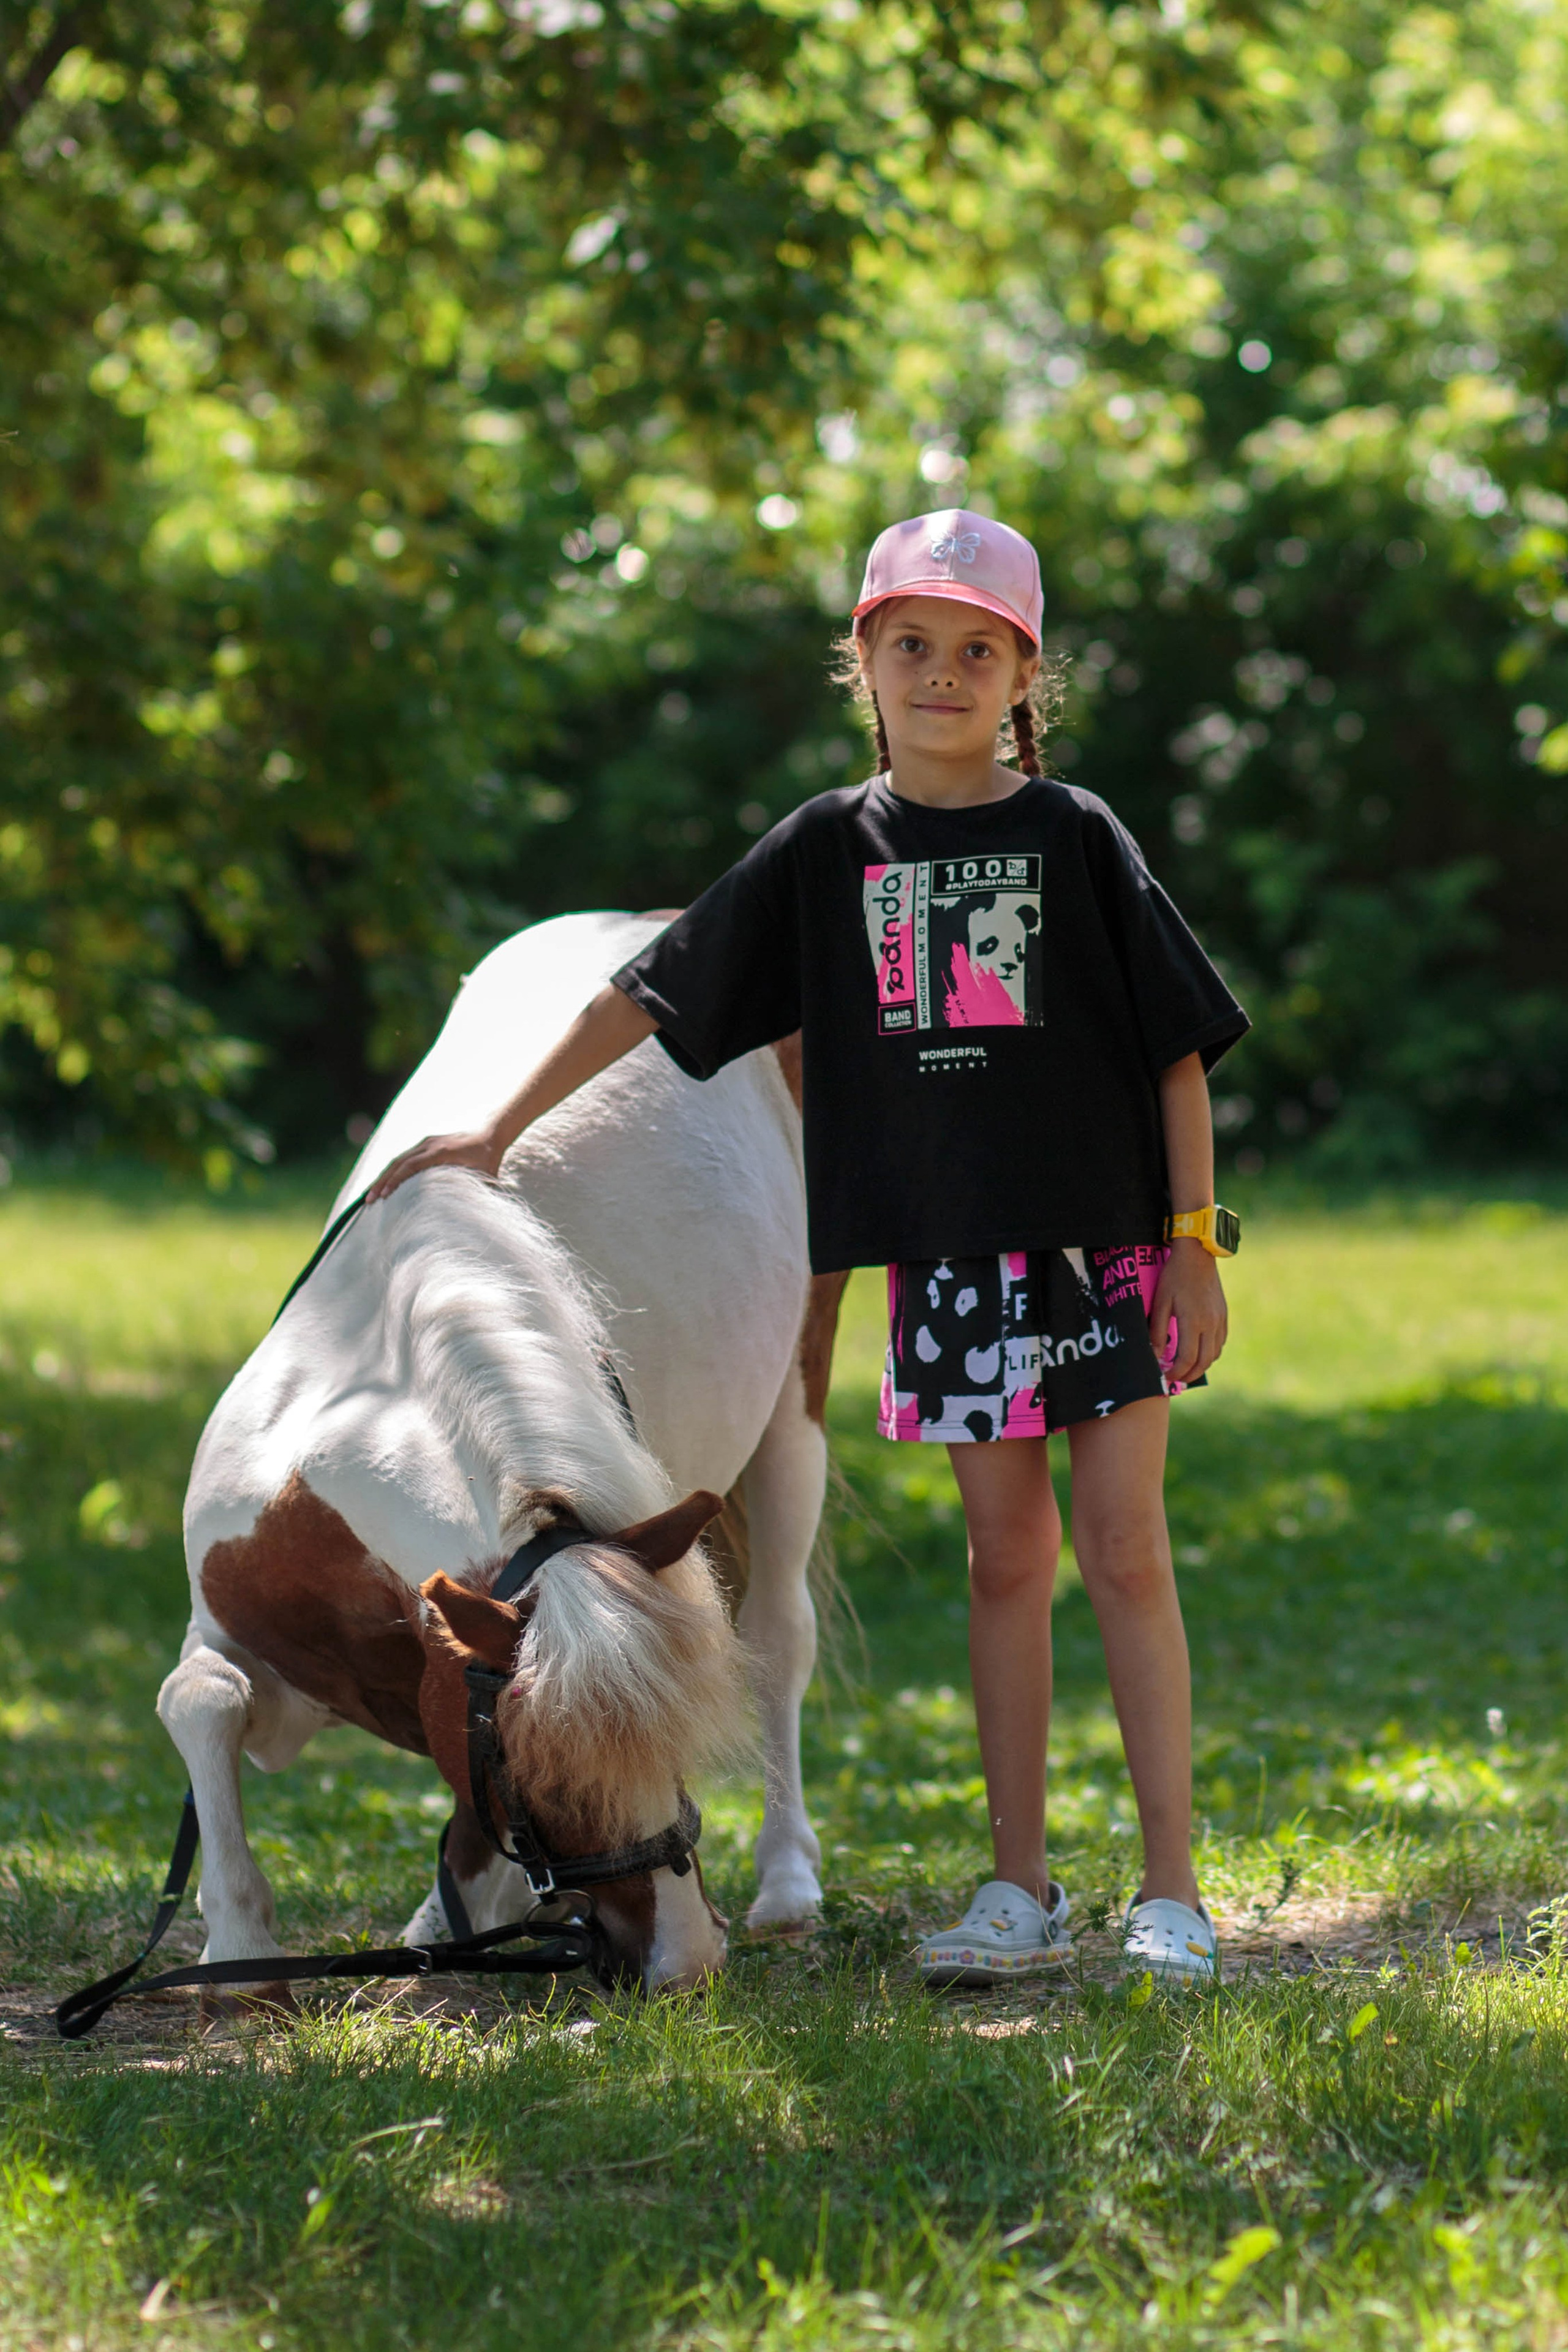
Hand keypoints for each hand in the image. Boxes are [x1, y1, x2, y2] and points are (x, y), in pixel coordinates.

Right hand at [364, 1127, 501, 1203]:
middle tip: (369, 1200)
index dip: (397, 1180)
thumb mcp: (485, 1176)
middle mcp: (429, 1145)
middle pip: (398, 1162)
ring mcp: (426, 1143)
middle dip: (382, 1181)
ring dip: (384, 1176)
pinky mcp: (425, 1144)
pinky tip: (385, 1184)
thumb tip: (469, 1217)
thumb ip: (477, 1192)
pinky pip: (405, 1158)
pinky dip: (393, 1171)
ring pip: (398, 1159)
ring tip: (372, 1195)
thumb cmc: (489, 1159)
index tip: (385, 1195)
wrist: (490, 1134)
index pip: (412, 1165)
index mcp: (441, 1151)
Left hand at [1148, 1238, 1227, 1386]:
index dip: (1176, 1373)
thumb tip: (1155, 1355)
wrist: (1198, 1255)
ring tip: (1185, 1369)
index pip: (1186, 1359)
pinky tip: (1198, 1351)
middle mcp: (1211, 1324)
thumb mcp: (1160, 1302)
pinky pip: (1220, 1342)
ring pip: (1215, 1354)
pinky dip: (1210, 1352)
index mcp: (1194, 1322)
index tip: (1165, 1377)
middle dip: (1189, 1375)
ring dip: (1201, 1366)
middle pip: (1204, 1362)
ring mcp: (1220, 1320)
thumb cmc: (1175, 1276)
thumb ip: (1157, 1330)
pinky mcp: (1224, 1315)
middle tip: (1175, 1380)